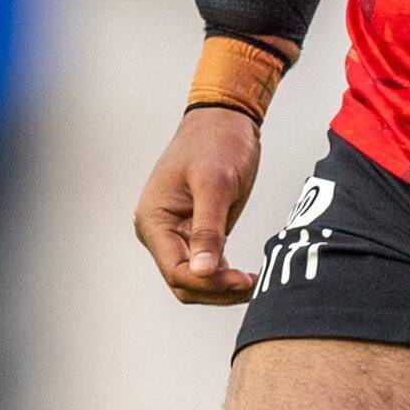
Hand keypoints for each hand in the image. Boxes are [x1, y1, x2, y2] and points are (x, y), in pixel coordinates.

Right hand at [135, 105, 264, 303]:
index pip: (175, 270)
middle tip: (254, 284)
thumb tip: (202, 271)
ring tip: (256, 282)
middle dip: (217, 290)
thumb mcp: (215, 184)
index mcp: (154, 220)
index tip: (241, 280)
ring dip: (222, 288)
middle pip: (184, 282)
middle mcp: (159, 232)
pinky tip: (249, 277)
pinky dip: (225, 277)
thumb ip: (208, 230)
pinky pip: (207, 268)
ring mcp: (176, 235)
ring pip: (195, 280)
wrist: (224, 119)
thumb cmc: (217, 143)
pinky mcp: (195, 234)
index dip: (208, 282)